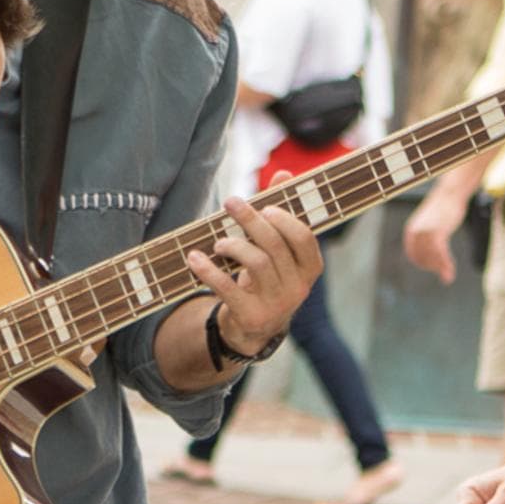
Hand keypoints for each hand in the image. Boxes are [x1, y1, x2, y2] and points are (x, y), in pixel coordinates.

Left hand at [186, 196, 321, 358]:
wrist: (254, 329)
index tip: (265, 206)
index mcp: (309, 268)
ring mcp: (276, 305)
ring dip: (233, 245)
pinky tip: (195, 258)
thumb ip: (281, 214)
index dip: (285, 220)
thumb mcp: (277, 251)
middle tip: (230, 203)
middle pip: (274, 246)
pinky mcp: (251, 317)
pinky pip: (228, 288)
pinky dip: (208, 270)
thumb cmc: (267, 278)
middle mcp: (298, 288)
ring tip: (219, 241)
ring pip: (256, 264)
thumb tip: (284, 174)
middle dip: (251, 220)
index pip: (304, 238)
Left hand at [402, 190, 467, 281]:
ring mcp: (426, 232)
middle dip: (432, 267)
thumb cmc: (442, 208)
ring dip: (440, 268)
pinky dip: (446, 264)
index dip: (423, 264)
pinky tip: (451, 272)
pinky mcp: (438, 231)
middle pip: (421, 258)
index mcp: (411, 231)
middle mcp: (415, 233)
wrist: (450, 193)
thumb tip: (429, 253)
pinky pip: (441, 253)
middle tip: (444, 271)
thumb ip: (427, 239)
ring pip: (431, 257)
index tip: (434, 267)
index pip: (413, 255)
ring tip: (448, 276)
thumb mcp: (430, 224)